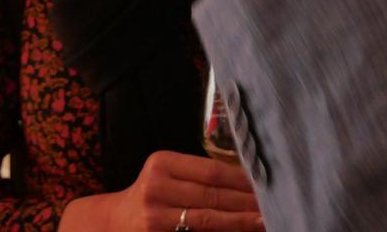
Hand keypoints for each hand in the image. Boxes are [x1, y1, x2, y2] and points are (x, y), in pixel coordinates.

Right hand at [60, 150, 262, 230]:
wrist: (111, 224)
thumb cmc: (150, 196)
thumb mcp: (167, 176)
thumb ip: (199, 176)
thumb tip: (248, 183)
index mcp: (163, 163)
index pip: (213, 171)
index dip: (243, 180)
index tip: (267, 185)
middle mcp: (157, 186)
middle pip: (213, 195)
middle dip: (246, 202)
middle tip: (274, 205)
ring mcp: (155, 215)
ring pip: (208, 219)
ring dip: (240, 221)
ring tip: (264, 221)